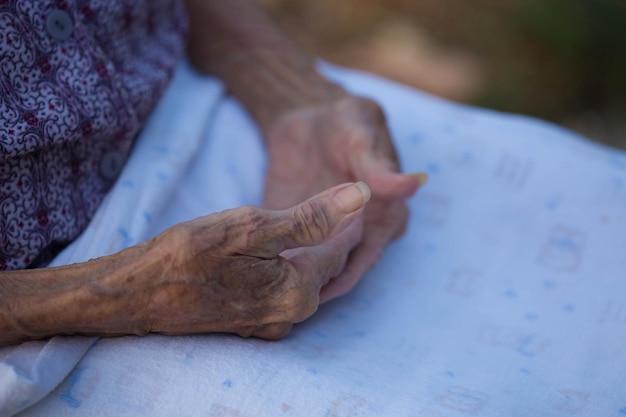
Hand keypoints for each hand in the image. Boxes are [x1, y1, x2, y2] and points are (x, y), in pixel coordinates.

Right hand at [131, 182, 370, 339]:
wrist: (136, 294)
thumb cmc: (191, 255)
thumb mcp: (254, 226)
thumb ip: (312, 216)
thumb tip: (361, 196)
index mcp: (299, 292)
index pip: (340, 250)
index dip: (348, 220)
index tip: (353, 195)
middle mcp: (290, 316)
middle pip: (324, 268)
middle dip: (333, 238)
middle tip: (337, 206)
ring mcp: (267, 324)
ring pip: (301, 279)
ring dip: (307, 252)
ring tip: (307, 223)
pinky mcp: (247, 323)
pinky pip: (279, 290)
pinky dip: (283, 267)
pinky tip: (272, 251)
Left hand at [263, 95, 426, 301]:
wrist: (307, 115)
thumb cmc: (344, 122)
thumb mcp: (361, 137)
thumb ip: (381, 166)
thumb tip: (416, 183)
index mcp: (386, 219)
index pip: (363, 260)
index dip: (338, 276)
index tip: (307, 286)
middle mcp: (362, 234)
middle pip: (338, 274)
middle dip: (310, 286)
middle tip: (276, 295)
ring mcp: (330, 236)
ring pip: (314, 272)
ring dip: (293, 282)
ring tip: (261, 294)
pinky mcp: (301, 233)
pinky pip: (292, 259)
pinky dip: (277, 269)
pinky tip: (254, 277)